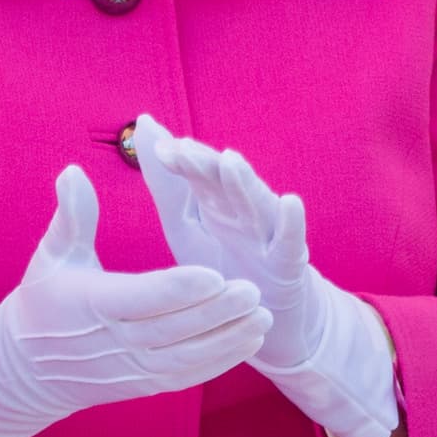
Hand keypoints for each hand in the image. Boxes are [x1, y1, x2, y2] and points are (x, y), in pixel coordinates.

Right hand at [6, 163, 272, 408]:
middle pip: (173, 330)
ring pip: (186, 358)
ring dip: (227, 340)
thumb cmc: (43, 299)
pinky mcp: (144, 383)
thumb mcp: (52, 255)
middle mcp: (115, 341)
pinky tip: (249, 342)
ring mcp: (132, 367)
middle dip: (216, 313)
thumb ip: (72, 215)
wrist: (28, 368)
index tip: (214, 271)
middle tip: (253, 290)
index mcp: (93, 303)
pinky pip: (187, 376)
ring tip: (263, 316)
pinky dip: (220, 362)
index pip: (141, 297)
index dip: (178, 288)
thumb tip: (73, 172)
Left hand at [132, 113, 319, 371]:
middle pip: (224, 184)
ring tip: (230, 161)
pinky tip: (291, 202)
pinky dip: (292, 223)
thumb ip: (166, 181)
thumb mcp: (185, 224)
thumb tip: (145, 123)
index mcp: (216, 202)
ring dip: (243, 184)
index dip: (182, 161)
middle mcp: (242, 211)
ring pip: (255, 205)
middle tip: (184, 149)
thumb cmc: (221, 264)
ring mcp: (266, 235)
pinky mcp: (288, 264)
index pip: (199, 175)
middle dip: (205, 165)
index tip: (161, 149)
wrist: (262, 312)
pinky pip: (290, 243)